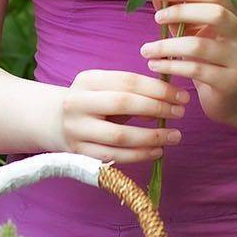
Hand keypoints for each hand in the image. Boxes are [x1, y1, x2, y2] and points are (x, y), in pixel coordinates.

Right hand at [48, 69, 190, 163]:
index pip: (128, 81)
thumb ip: (133, 91)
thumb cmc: (92, 103)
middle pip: (123, 104)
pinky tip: (157, 151)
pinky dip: (139, 155)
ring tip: (175, 136)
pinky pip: (115, 156)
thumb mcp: (105, 89)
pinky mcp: (80, 153)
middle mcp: (78, 103)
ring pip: (120, 135)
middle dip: (157, 108)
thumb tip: (170, 99)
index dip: (158, 88)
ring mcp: (77, 130)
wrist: (55, 122)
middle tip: (180, 113)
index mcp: (87, 80)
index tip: (181, 95)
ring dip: (152, 136)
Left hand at [141, 0, 236, 125]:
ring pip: (200, 46)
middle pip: (216, 14)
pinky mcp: (230, 81)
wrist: (232, 95)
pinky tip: (155, 65)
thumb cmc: (209, 57)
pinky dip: (171, 66)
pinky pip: (196, 70)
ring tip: (146, 49)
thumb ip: (179, 13)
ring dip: (167, 46)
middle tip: (156, 18)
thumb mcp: (195, 31)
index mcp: (236, 13)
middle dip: (181, 12)